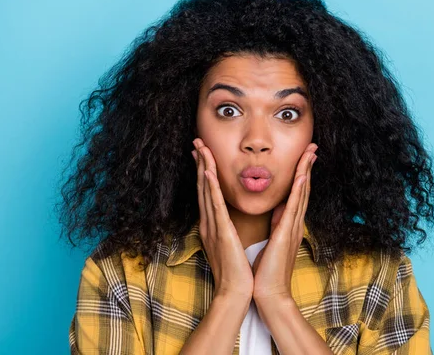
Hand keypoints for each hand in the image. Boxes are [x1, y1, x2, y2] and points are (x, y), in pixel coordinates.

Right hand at [192, 138, 253, 300]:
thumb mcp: (230, 244)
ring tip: (201, 148)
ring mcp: (213, 226)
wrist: (236, 291)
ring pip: (206, 191)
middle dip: (200, 162)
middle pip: (202, 186)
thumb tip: (227, 218)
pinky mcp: (221, 232)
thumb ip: (226, 228)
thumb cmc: (236, 270)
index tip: (203, 154)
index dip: (203, 171)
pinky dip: (210, 187)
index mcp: (212, 225)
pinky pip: (215, 205)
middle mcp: (208, 222)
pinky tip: (208, 172)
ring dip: (203, 167)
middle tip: (197, 141)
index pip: (206, 193)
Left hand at [251, 143, 317, 303]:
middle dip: (307, 167)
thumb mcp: (273, 240)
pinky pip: (293, 208)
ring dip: (305, 172)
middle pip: (303, 189)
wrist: (269, 293)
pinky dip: (299, 191)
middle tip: (312, 146)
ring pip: (301, 194)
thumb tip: (278, 209)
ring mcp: (293, 228)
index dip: (302, 174)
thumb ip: (278, 224)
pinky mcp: (286, 234)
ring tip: (310, 153)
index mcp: (289, 224)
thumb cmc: (267, 270)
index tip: (304, 156)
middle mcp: (294, 223)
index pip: (297, 194)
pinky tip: (301, 176)